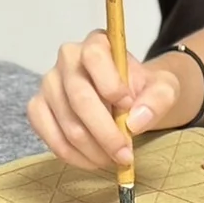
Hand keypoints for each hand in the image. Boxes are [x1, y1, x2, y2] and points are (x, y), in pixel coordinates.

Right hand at [28, 31, 178, 170]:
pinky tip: (93, 160)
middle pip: (79, 97)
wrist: (131, 101)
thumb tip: (134, 122)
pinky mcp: (39, 108)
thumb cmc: (144, 90)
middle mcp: (68, 58)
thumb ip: (158, 99)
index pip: (95, 57)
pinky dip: (73, 156)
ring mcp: (50, 83)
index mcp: (98, 42)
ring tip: (113, 159)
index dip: (111, 85)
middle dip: (105, 133)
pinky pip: (49, 137)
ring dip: (92, 150)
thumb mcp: (164, 88)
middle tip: (124, 154)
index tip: (129, 107)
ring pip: (67, 123)